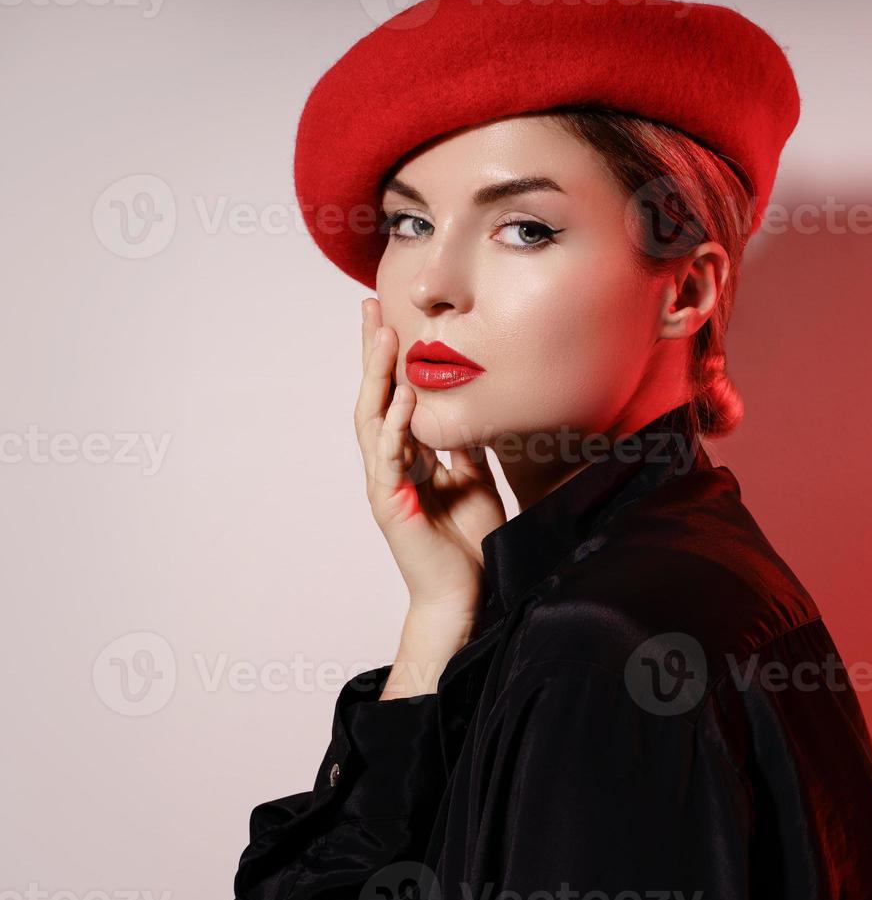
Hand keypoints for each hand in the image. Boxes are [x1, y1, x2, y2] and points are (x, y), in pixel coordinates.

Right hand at [354, 297, 507, 625]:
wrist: (465, 592)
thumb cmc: (466, 541)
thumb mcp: (474, 479)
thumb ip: (465, 446)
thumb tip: (471, 409)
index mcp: (408, 456)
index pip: (393, 396)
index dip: (388, 358)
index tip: (388, 315)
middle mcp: (390, 464)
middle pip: (374, 397)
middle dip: (371, 353)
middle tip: (369, 308)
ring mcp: (386, 483)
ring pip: (374, 421)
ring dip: (378, 378)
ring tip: (382, 338)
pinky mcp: (391, 505)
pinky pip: (389, 459)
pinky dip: (396, 428)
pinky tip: (403, 400)